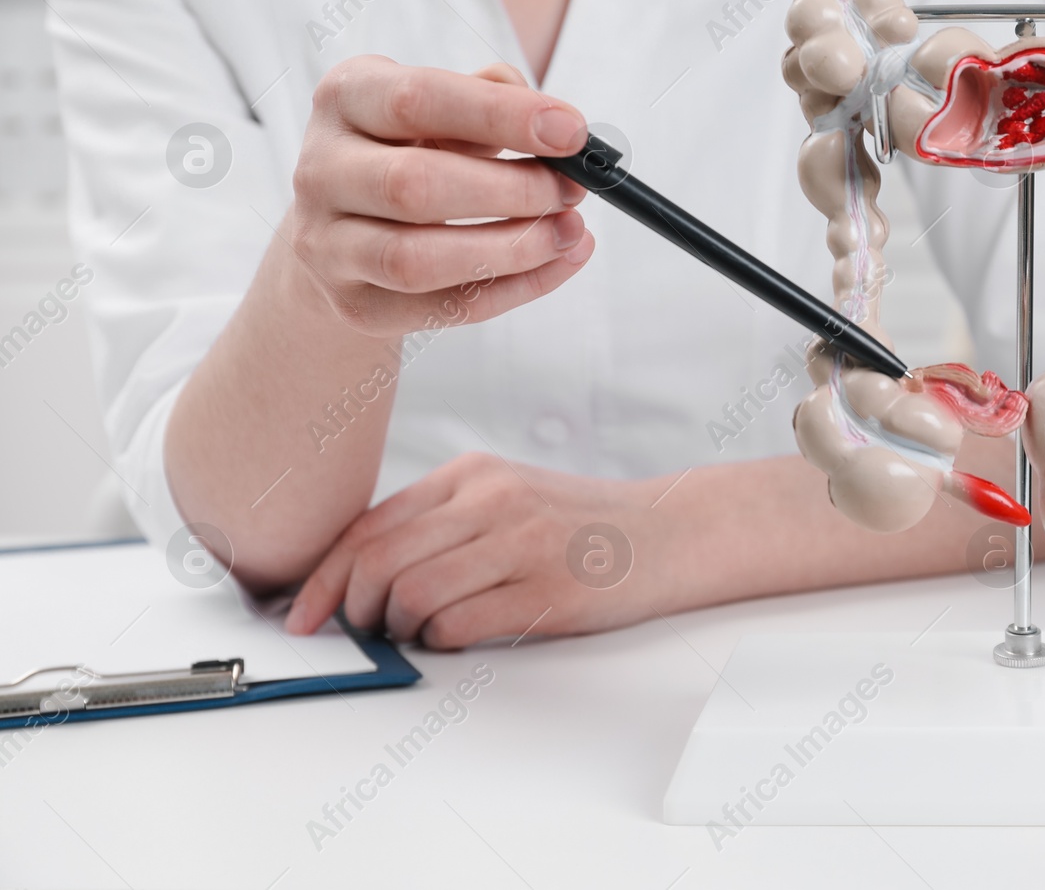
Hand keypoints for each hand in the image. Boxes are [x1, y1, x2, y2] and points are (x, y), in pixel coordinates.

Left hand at [284, 453, 677, 647]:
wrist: (670, 533)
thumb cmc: (583, 524)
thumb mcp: (507, 497)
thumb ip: (442, 522)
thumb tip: (361, 577)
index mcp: (472, 474)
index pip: (368, 525)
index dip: (324, 578)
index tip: (303, 615)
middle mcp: (492, 501)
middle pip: (378, 561)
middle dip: (354, 609)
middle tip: (364, 631)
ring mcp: (522, 543)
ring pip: (412, 593)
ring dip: (399, 628)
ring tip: (420, 632)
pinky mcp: (548, 591)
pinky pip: (460, 624)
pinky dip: (442, 641)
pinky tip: (459, 635)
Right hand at [289, 56, 595, 336]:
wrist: (346, 226)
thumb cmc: (411, 151)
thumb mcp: (440, 108)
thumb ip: (489, 97)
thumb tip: (553, 124)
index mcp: (346, 98)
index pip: (418, 100)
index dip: (501, 115)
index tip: (572, 131)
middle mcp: (321, 169)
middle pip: (414, 187)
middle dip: (511, 190)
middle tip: (572, 189)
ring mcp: (328, 244)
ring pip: (417, 259)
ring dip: (512, 249)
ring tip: (569, 231)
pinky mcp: (355, 304)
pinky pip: (443, 308)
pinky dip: (515, 289)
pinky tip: (558, 263)